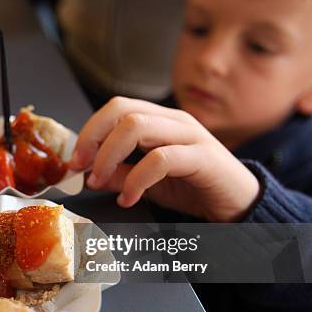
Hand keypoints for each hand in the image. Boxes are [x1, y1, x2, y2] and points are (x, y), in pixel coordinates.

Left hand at [70, 97, 260, 221]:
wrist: (237, 203)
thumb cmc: (192, 187)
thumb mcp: (145, 181)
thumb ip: (118, 174)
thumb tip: (86, 174)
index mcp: (158, 120)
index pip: (116, 108)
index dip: (89, 131)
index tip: (74, 161)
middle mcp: (173, 120)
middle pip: (122, 110)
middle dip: (93, 138)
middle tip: (80, 168)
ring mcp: (189, 135)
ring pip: (138, 126)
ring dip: (109, 157)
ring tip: (99, 182)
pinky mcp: (203, 157)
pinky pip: (161, 159)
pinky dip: (136, 180)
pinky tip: (129, 198)